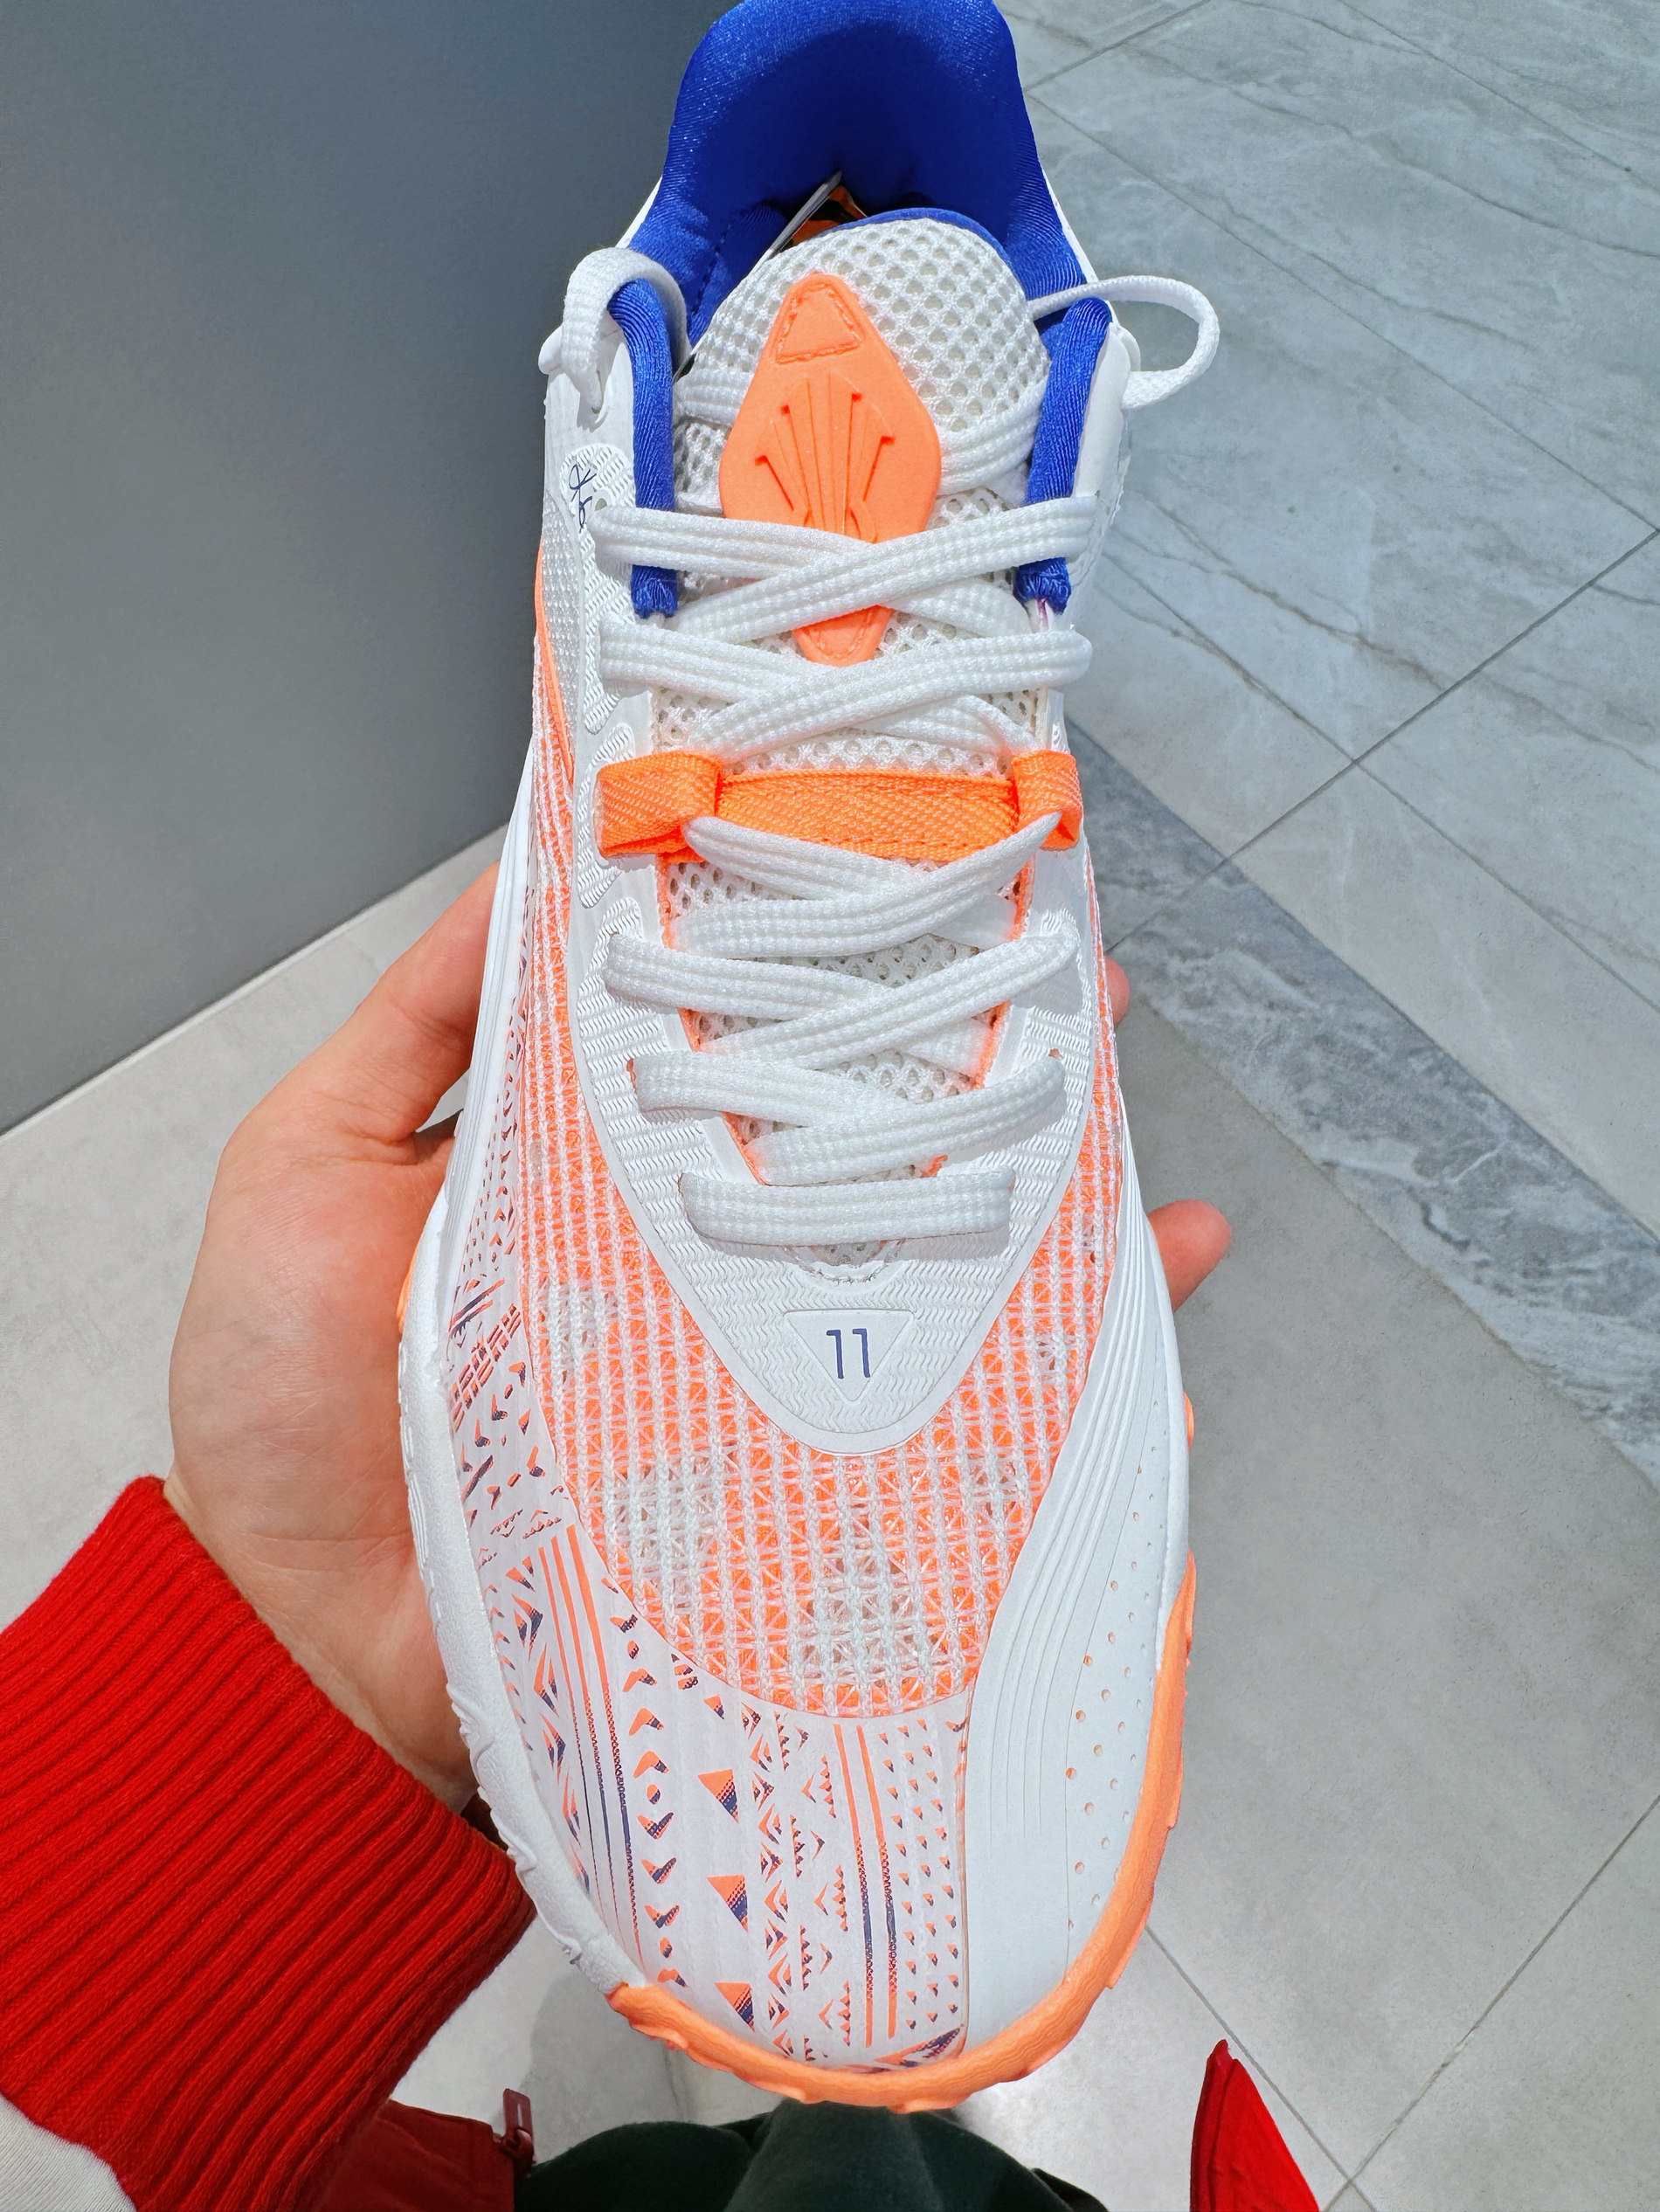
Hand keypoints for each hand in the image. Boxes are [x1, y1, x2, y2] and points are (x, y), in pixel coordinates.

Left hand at [163, 892, 1227, 1818]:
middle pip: (870, 1158)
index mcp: (603, 1171)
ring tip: (1151, 1174)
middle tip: (1086, 1006)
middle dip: (988, 1081)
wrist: (291, 1646)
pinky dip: (1051, 1407)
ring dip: (1058, 1230)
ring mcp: (752, 1385)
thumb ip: (420, 1024)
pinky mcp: (782, 1497)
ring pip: (934, 1290)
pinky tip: (1143, 1346)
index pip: (746, 1047)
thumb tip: (529, 868)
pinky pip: (939, 1444)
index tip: (921, 888)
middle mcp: (698, 1270)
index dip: (836, 969)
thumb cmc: (281, 1407)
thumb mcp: (313, 1160)